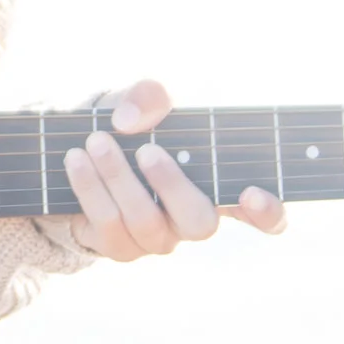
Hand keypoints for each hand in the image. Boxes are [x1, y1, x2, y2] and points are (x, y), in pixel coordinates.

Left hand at [61, 79, 285, 260]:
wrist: (81, 147)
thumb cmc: (133, 123)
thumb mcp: (143, 100)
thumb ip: (148, 96)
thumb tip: (129, 121)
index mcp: (219, 184)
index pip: (264, 214)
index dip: (268, 212)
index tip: (252, 193)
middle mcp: (194, 219)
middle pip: (200, 223)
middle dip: (172, 186)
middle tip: (147, 150)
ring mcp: (158, 238)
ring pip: (146, 223)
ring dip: (119, 178)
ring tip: (96, 141)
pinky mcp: (121, 247)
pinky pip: (108, 226)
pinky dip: (90, 187)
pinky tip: (75, 159)